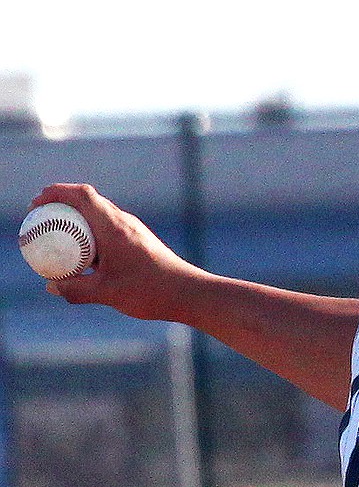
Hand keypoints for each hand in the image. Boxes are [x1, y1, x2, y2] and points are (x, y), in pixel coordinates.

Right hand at [29, 183, 203, 321]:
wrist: (191, 294)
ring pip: (100, 217)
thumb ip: (75, 290)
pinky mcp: (141, 242)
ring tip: (58, 239)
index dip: (56, 193)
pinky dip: (92, 236)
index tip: (37, 205)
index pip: (82, 195)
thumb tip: (51, 287)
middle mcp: (125, 223)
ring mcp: (135, 231)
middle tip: (41, 222)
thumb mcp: (106, 293)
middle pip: (89, 202)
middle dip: (62, 207)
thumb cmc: (151, 291)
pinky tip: (86, 256)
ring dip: (78, 222)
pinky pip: (110, 230)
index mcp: (114, 226)